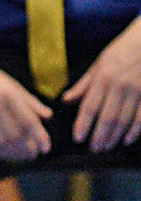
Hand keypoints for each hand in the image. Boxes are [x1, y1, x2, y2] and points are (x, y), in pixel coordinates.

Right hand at [0, 50, 51, 161]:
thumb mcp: (11, 83)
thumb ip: (30, 101)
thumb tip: (48, 116)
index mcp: (8, 94)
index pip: (29, 122)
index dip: (40, 138)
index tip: (45, 148)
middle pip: (16, 135)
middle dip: (29, 149)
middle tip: (34, 154)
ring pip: (2, 143)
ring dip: (15, 154)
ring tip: (22, 156)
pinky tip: (5, 154)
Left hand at [64, 20, 140, 151]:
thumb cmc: (122, 52)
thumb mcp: (99, 64)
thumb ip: (84, 85)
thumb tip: (66, 100)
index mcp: (103, 78)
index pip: (89, 106)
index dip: (83, 125)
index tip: (78, 138)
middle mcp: (119, 86)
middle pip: (107, 118)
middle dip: (99, 137)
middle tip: (93, 149)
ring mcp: (137, 91)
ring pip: (124, 120)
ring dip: (114, 137)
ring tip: (106, 147)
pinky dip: (135, 131)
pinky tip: (127, 140)